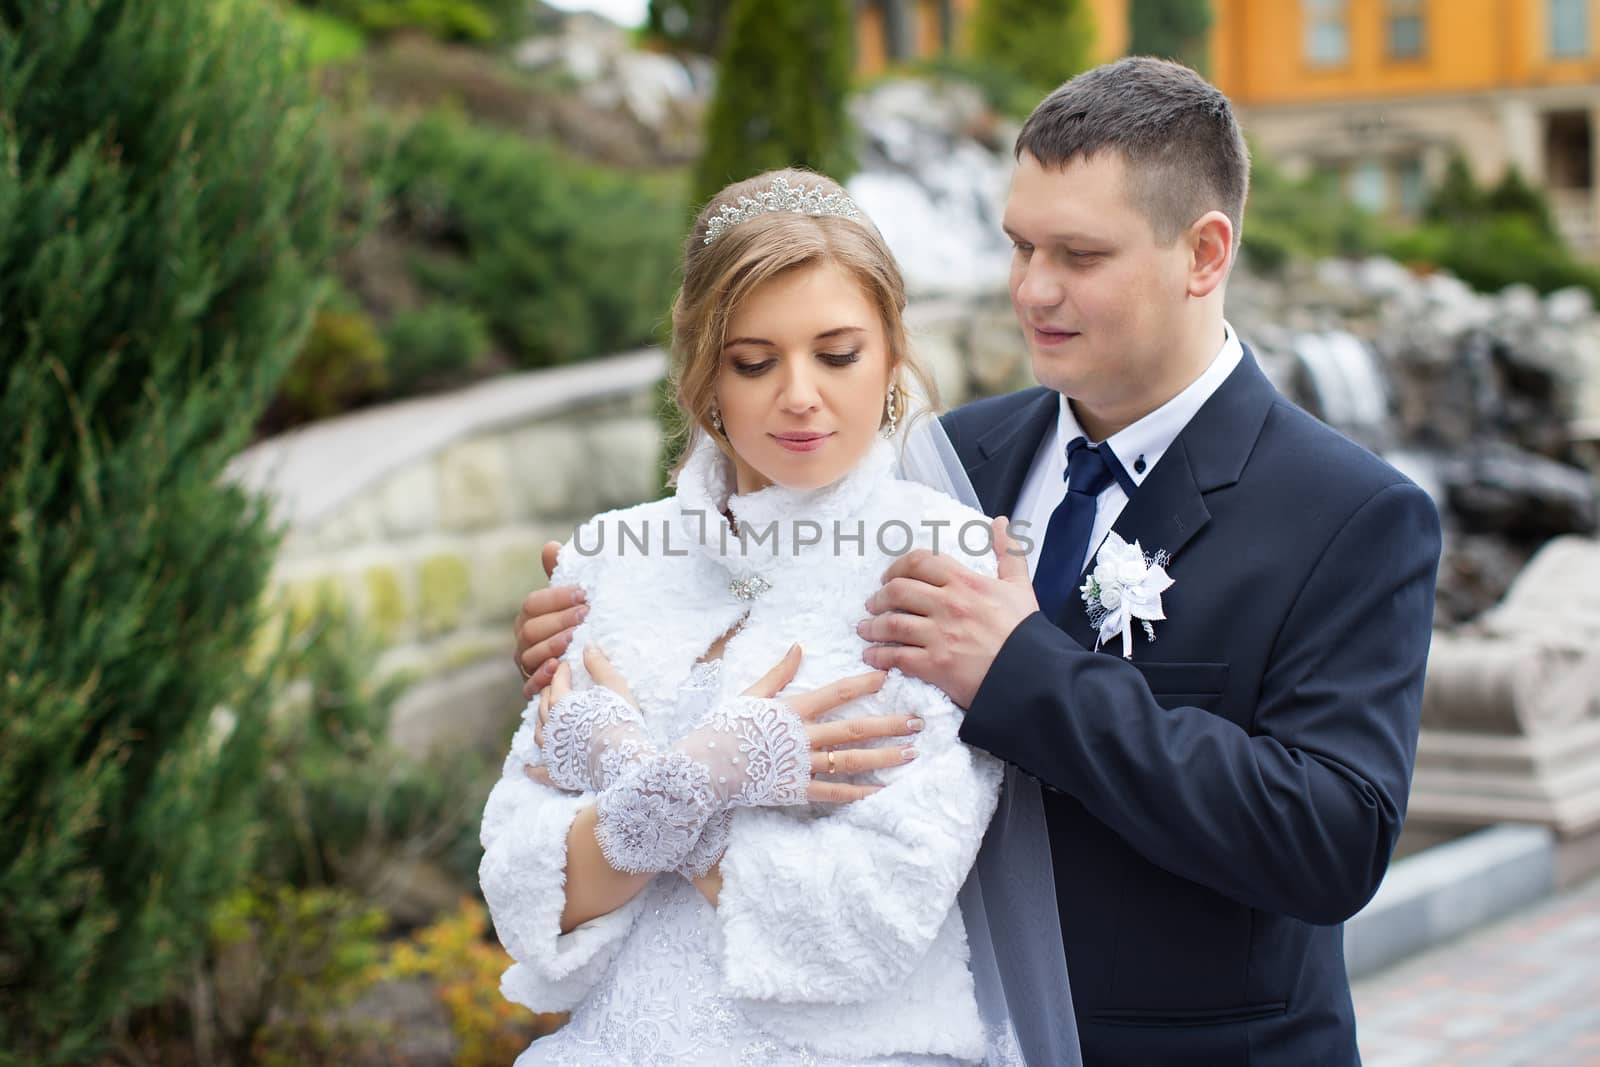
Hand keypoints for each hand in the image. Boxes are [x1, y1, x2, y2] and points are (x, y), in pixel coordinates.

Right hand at [514, 541, 584, 698]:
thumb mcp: (569, 603)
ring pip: (531, 654)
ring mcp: (525, 665)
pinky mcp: (531, 688)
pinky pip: (529, 685)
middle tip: (585, 615)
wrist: (580, 670)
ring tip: (573, 638)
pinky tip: (557, 667)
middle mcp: (522, 640)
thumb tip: (550, 546)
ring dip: (551, 645)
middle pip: (532, 628)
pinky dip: (541, 678)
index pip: (534, 604)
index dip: (556, 597)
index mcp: (528, 617)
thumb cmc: (574, 629)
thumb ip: (559, 577)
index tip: (583, 594)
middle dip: (559, 620)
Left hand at [524, 645, 641, 789]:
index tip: (568, 665)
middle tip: (556, 685)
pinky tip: (528, 768)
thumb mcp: (614, 687)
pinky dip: (533, 769)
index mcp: (562, 704)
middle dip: (549, 692)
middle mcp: (551, 726)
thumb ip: (598, 665)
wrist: (625, 761)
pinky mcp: (558, 773)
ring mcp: (552, 751)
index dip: (563, 671)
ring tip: (546, 715)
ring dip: (541, 721)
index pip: (558, 681)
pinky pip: (541, 771)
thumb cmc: (621, 720)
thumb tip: (587, 645)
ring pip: (539, 732)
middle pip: (544, 705)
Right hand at [739, 644, 918, 803]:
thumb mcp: (750, 694)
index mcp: (792, 711)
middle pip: (854, 730)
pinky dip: (857, 793)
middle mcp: (802, 738)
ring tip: (911, 754)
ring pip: (851, 762)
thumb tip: (799, 648)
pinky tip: (881, 790)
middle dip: (889, 725)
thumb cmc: (723, 728)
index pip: (836, 693)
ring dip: (884, 758)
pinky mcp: (796, 791)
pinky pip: (833, 793)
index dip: (864, 684)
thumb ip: (778, 674)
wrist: (702, 769)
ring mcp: (801, 766)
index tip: (888, 677)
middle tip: (918, 722)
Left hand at [857, 516, 1036, 708]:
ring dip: (873, 626)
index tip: (888, 577)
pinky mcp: (935, 665)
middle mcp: (948, 604)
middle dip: (879, 597)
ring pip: (892, 623)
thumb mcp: (1020, 586)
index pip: (919, 562)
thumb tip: (1002, 522)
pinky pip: (897, 656)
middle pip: (897, 590)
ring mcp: (939, 635)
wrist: (1033, 675)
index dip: (896, 567)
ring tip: (866, 629)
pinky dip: (879, 656)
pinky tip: (872, 656)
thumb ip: (1009, 552)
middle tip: (873, 604)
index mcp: (965, 582)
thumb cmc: (1026, 633)